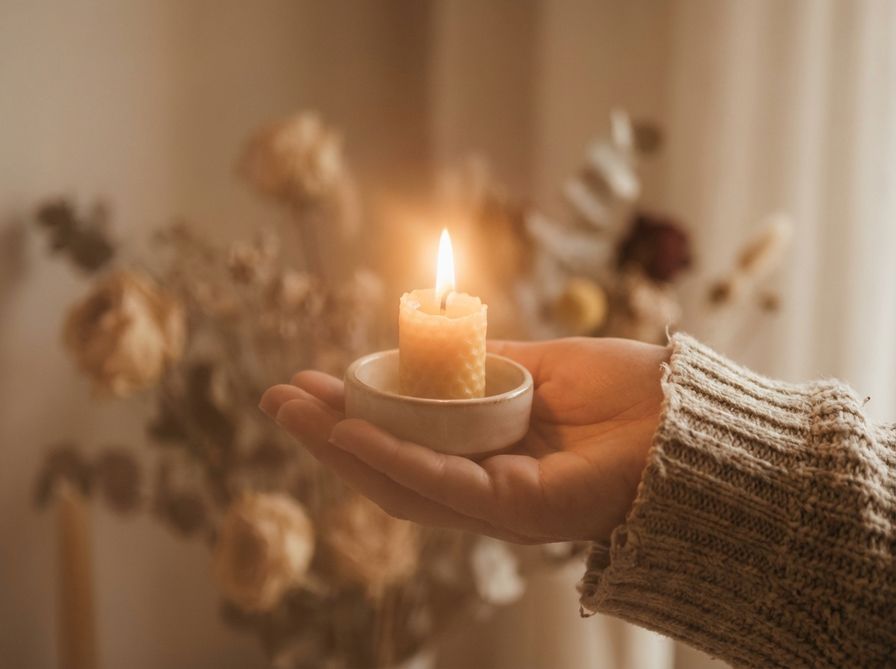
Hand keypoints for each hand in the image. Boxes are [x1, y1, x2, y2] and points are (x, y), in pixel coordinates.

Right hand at [259, 338, 668, 543]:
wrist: (698, 418)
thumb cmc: (633, 394)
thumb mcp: (544, 367)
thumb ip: (489, 366)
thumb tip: (439, 345)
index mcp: (494, 454)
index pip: (409, 442)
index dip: (358, 415)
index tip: (316, 381)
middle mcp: (489, 487)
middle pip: (391, 467)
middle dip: (330, 434)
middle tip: (278, 398)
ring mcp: (501, 504)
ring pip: (402, 482)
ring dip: (341, 446)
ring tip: (294, 410)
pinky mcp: (520, 509)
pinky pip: (441, 483)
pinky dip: (391, 457)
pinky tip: (347, 432)